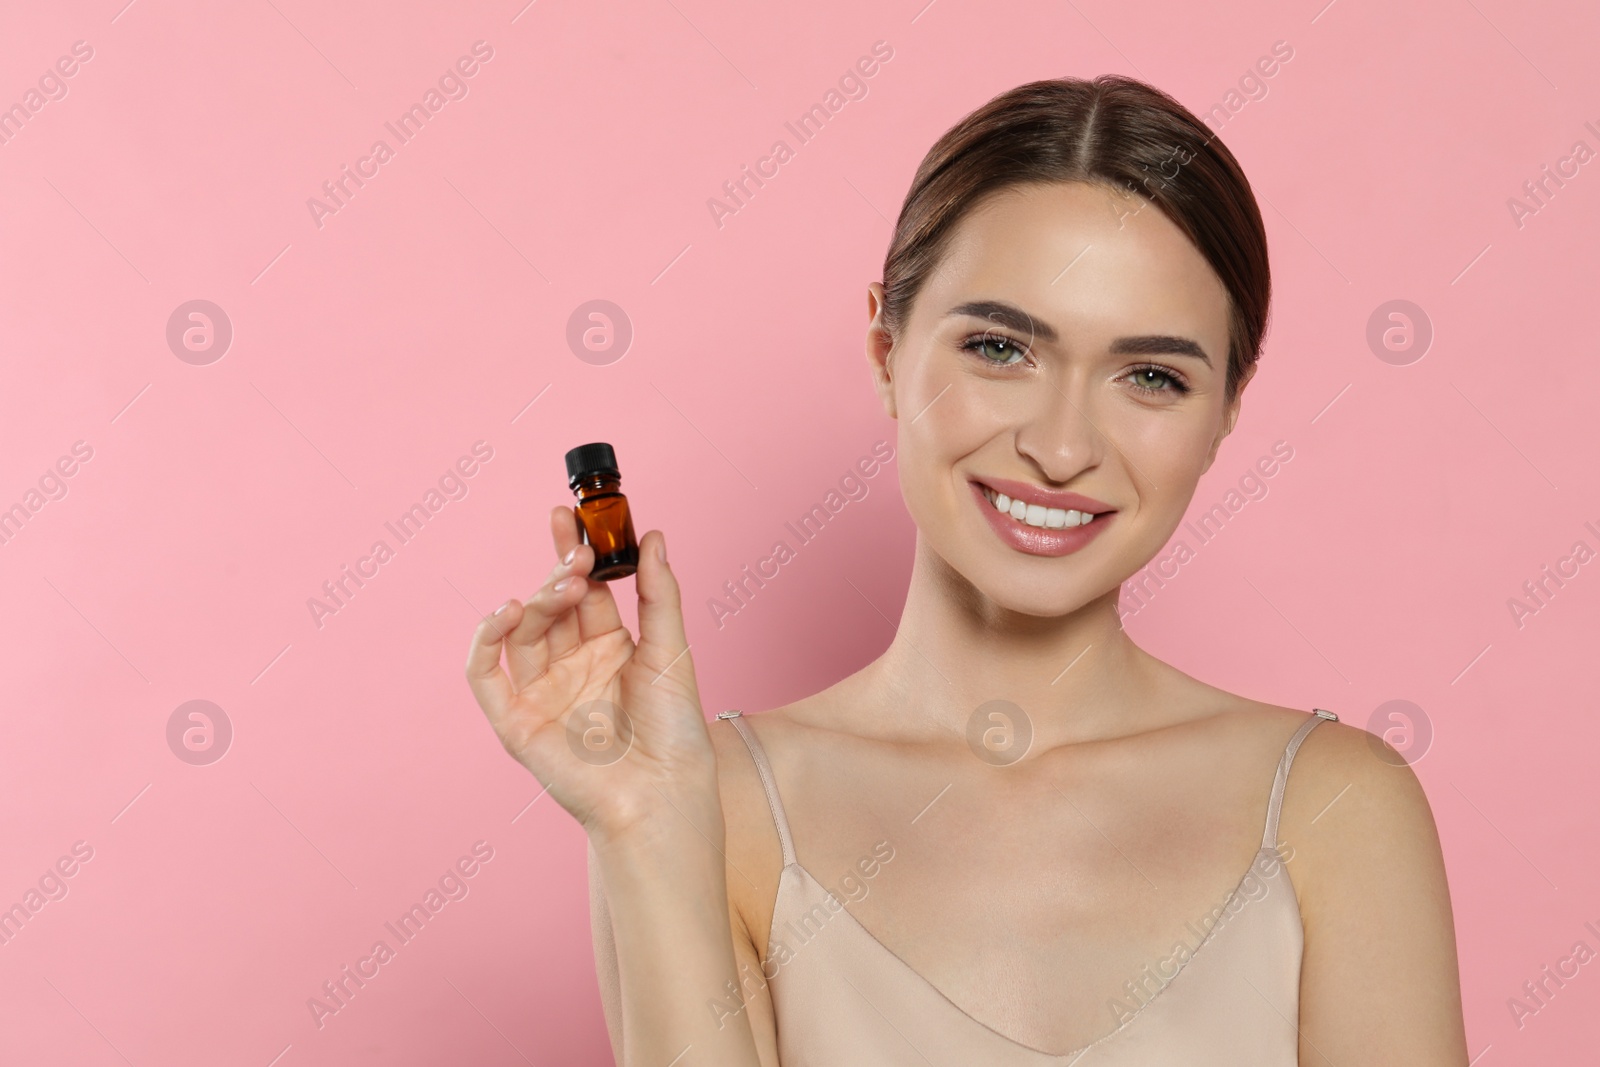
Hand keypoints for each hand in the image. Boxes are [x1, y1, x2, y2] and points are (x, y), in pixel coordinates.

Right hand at [465, 506, 717, 842]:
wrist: (665, 792)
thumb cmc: (675, 730)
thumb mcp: (671, 648)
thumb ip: (658, 592)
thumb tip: (652, 535)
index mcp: (607, 648)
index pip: (582, 591)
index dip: (574, 554)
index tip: (571, 517)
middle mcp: (571, 667)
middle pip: (550, 606)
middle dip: (557, 572)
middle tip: (574, 548)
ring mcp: (542, 693)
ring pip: (522, 632)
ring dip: (536, 600)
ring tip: (564, 583)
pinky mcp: (517, 722)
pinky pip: (486, 676)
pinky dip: (486, 641)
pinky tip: (507, 611)